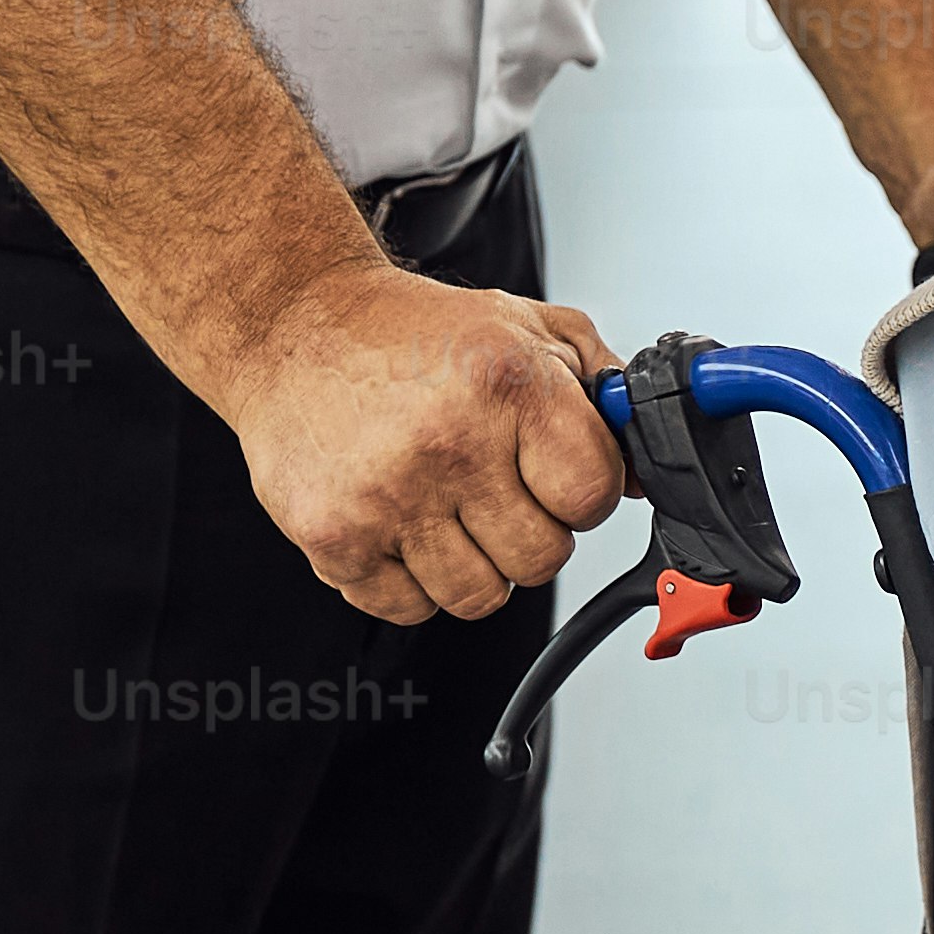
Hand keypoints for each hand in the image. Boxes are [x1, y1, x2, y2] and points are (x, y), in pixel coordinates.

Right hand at [210, 259, 626, 621]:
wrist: (290, 325)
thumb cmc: (409, 333)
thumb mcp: (523, 325)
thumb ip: (602, 389)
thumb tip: (644, 471)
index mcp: (507, 387)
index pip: (592, 497)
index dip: (579, 491)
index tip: (552, 471)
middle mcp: (447, 445)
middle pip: (541, 560)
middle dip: (529, 530)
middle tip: (493, 487)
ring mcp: (386, 498)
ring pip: (480, 596)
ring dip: (473, 562)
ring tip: (444, 504)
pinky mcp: (332, 538)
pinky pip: (409, 608)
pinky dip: (410, 579)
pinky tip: (397, 520)